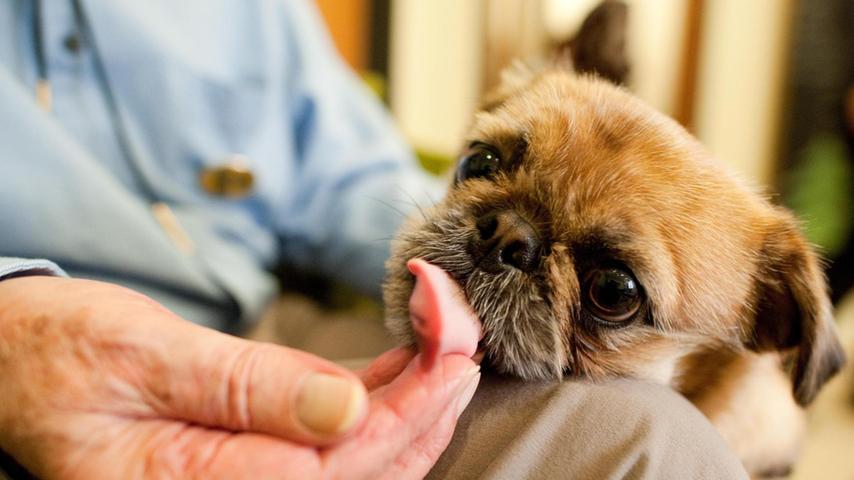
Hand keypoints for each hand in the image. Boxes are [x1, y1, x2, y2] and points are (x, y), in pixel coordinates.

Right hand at [0, 277, 479, 478]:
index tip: (452, 334)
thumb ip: (244, 388)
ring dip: (420, 391)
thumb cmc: (60, 355)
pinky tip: (410, 352)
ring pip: (369, 455)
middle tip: (460, 316)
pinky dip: (387, 394)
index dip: (416, 400)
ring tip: (444, 323)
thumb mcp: (142, 355)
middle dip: (434, 391)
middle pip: (373, 464)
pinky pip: (341, 439)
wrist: (17, 362)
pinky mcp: (258, 452)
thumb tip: (346, 411)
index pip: (344, 462)